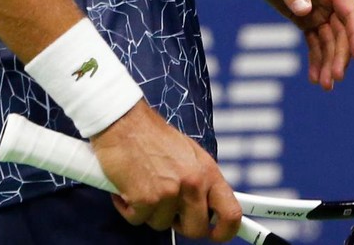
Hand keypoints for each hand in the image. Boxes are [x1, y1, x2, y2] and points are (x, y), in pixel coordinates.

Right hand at [90, 99, 242, 241]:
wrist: (122, 120)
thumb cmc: (150, 134)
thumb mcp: (187, 153)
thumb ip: (199, 180)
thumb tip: (206, 205)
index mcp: (207, 170)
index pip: (231, 213)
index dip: (224, 231)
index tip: (215, 233)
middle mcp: (193, 182)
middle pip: (196, 229)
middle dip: (180, 224)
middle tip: (168, 207)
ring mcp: (170, 192)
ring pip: (163, 225)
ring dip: (150, 211)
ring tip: (144, 184)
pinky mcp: (146, 199)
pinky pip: (138, 220)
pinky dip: (129, 208)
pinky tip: (128, 186)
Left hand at [236, 0, 353, 89]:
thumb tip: (306, 11)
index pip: (349, 12)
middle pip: (341, 32)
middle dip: (340, 55)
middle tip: (334, 78)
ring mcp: (315, 9)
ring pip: (329, 40)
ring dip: (329, 62)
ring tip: (324, 85)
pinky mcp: (302, 17)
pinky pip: (314, 41)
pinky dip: (316, 59)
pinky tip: (314, 77)